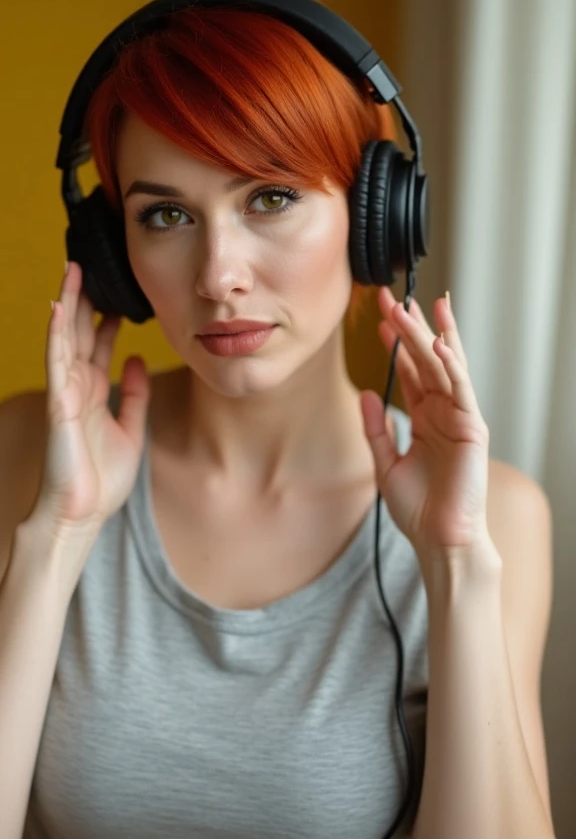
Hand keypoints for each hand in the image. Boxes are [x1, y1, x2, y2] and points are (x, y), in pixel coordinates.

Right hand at [34, 260, 150, 534]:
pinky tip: (59, 307)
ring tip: (73, 269)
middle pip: (80, 332)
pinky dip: (57, 334)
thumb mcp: (130, 429)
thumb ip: (134, 395)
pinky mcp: (58, 404)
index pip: (98, 344)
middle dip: (85, 298)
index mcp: (93, 393)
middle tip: (92, 261)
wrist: (81, 514)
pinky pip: (56, 362)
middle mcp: (76, 387)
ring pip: (66, 338)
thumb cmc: (101, 479)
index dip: (106, 315)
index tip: (118, 287)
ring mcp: (65, 393)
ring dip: (69, 303)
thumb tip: (135, 358)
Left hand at [360, 287, 494, 558]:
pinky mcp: (472, 427)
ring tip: (417, 306)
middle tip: (393, 299)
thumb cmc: (418, 508)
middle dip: (411, 329)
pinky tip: (440, 343)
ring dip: (430, 335)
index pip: (410, 372)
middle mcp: (443, 413)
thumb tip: (366, 391)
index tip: (380, 319)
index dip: (396, 345)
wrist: (439, 539)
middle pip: (426, 360)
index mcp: (425, 419)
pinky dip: (452, 365)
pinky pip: (461, 389)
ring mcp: (459, 417)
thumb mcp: (385, 462)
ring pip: (443, 367)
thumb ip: (376, 427)